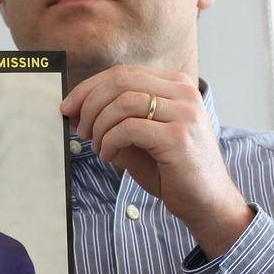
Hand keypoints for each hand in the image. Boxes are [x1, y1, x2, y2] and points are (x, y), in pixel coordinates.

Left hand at [61, 65, 252, 257]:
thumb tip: (73, 109)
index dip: (88, 88)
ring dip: (99, 126)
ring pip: (122, 102)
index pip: (122, 73)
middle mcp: (184, 93)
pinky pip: (128, 129)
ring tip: (96, 146)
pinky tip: (108, 157)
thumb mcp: (136, 135)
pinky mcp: (178, 137)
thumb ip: (111, 118)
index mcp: (175, 85)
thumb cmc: (169, 168)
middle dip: (89, 105)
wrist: (204, 200)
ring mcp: (184, 113)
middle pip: (120, 82)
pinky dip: (109, 142)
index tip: (68, 107)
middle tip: (79, 130)